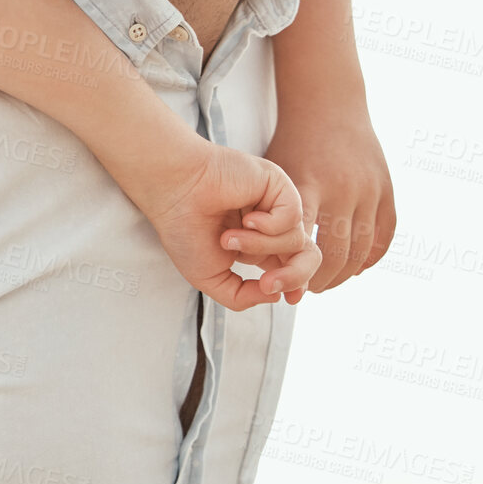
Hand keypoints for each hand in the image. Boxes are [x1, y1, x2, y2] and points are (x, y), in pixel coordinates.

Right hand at [139, 139, 319, 310]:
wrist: (174, 193)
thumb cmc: (184, 227)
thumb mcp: (210, 278)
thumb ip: (241, 297)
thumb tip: (274, 295)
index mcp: (257, 246)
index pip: (292, 267)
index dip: (296, 284)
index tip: (287, 298)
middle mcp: (270, 225)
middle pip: (308, 257)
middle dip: (294, 277)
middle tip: (268, 284)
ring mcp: (275, 204)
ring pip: (296, 240)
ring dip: (261, 247)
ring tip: (228, 238)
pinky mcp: (277, 184)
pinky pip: (293, 216)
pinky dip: (270, 225)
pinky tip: (246, 218)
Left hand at [264, 107, 394, 292]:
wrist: (328, 104)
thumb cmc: (292, 144)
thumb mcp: (275, 174)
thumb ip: (273, 213)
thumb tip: (267, 259)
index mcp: (308, 186)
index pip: (302, 243)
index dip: (295, 271)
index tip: (288, 286)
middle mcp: (341, 189)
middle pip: (335, 253)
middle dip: (321, 279)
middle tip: (309, 290)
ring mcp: (368, 189)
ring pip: (362, 250)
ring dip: (345, 274)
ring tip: (329, 282)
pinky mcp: (387, 188)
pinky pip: (385, 235)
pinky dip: (372, 257)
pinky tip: (357, 267)